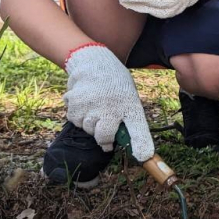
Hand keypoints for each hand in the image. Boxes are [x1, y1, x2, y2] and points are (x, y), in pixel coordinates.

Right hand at [62, 44, 154, 160]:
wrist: (96, 62)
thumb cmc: (115, 86)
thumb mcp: (128, 100)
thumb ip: (127, 123)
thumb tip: (128, 149)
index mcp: (130, 105)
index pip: (138, 128)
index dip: (141, 144)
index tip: (144, 157)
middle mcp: (112, 105)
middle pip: (104, 137)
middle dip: (103, 136)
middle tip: (104, 122)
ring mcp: (93, 104)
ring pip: (87, 128)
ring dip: (89, 122)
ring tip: (96, 105)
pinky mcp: (76, 101)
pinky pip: (74, 119)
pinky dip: (77, 114)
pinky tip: (85, 101)